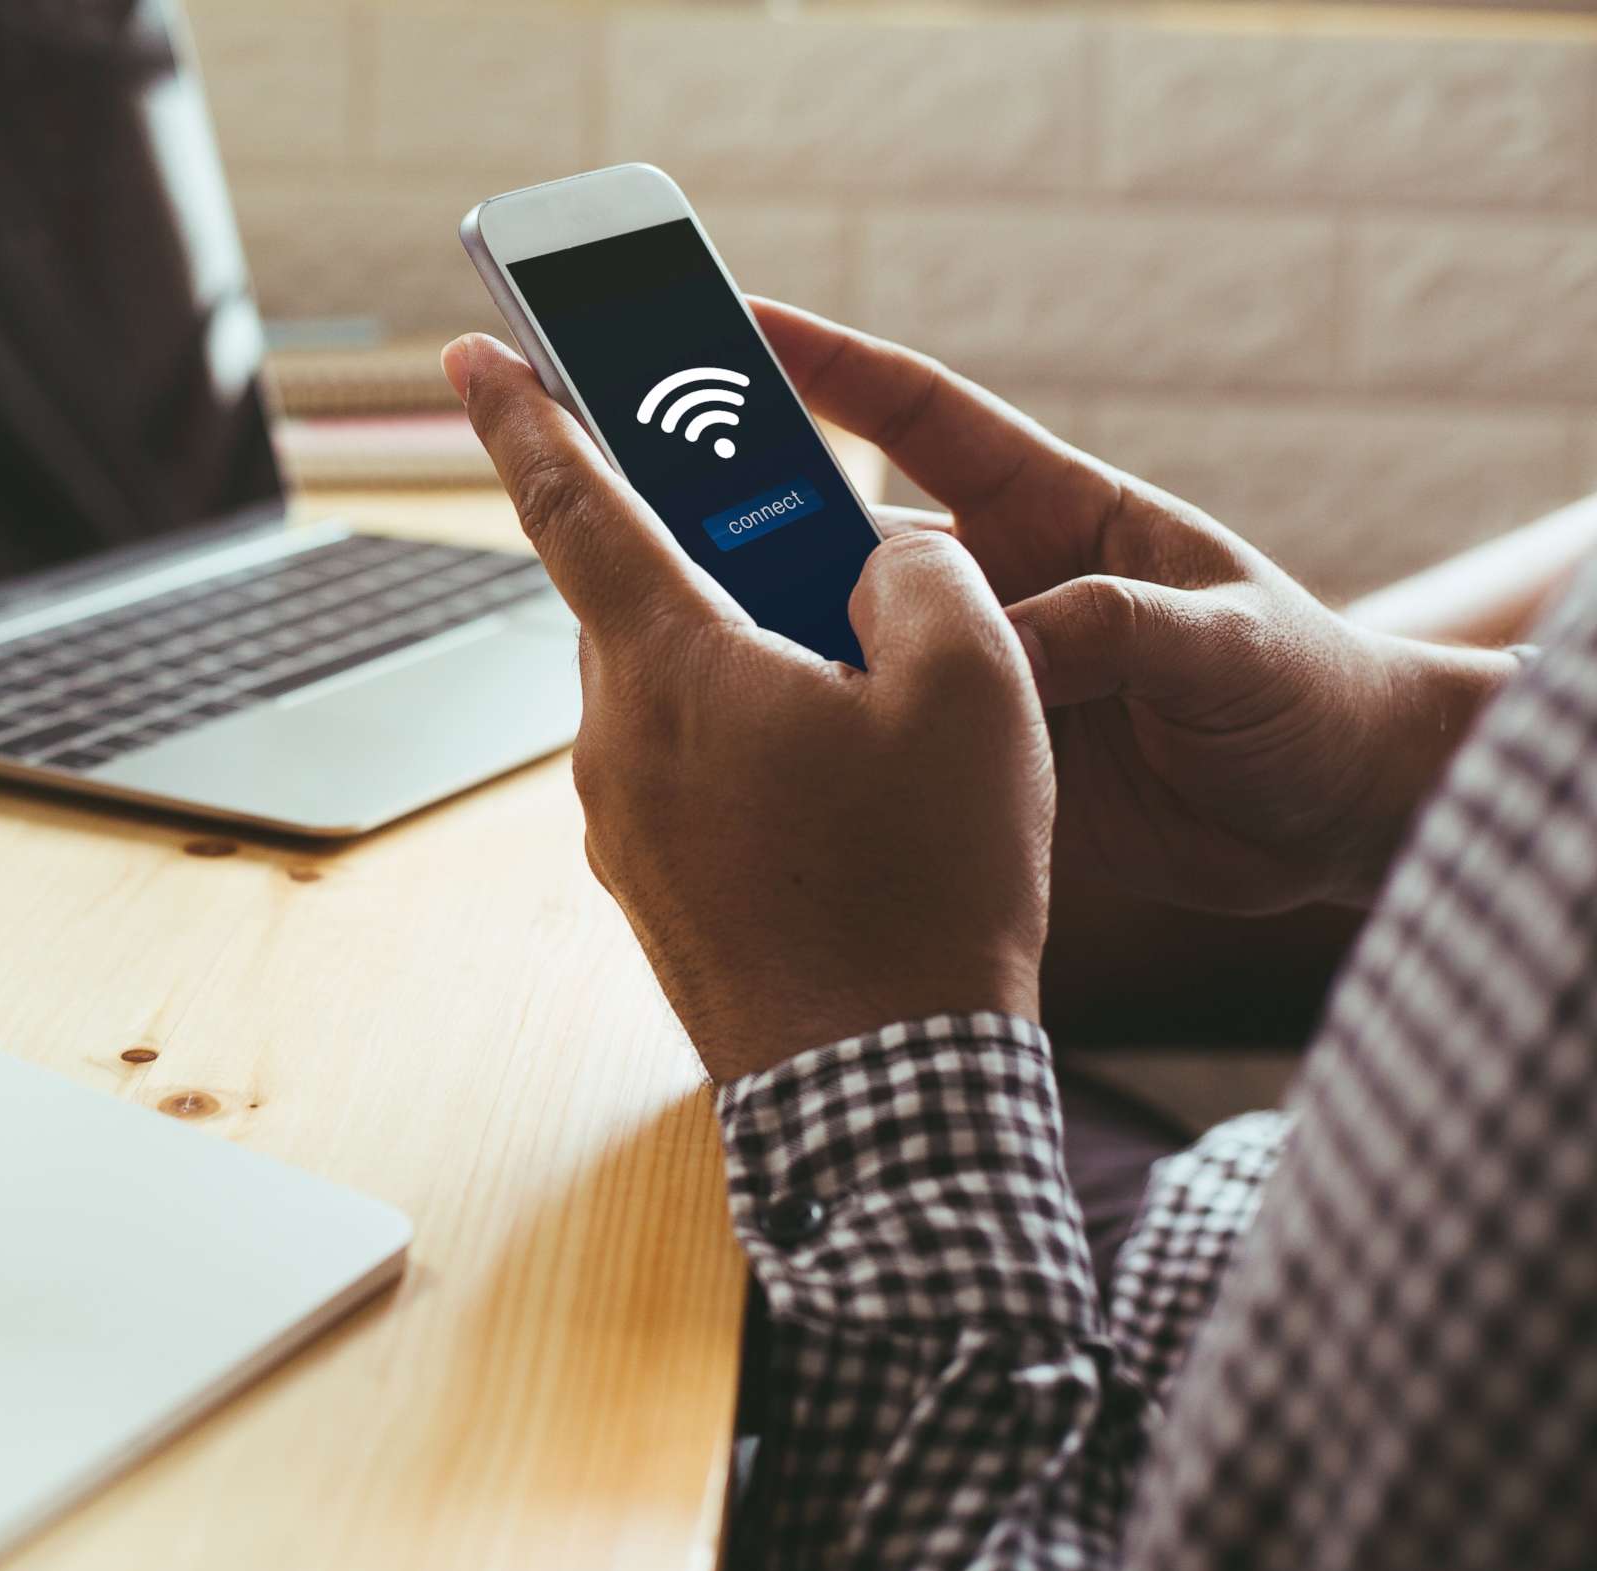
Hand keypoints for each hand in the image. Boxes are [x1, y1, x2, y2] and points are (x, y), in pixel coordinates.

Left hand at [443, 333, 1052, 1079]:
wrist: (881, 1096)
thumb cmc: (925, 891)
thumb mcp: (973, 690)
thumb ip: (918, 576)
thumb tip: (879, 565)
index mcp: (668, 667)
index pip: (570, 502)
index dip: (523, 411)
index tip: (473, 350)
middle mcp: (615, 744)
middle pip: (644, 598)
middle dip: (711, 550)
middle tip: (791, 524)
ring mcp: (625, 829)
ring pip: (676, 692)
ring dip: (749, 660)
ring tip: (867, 685)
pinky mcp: (656, 891)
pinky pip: (690, 774)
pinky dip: (749, 745)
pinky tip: (846, 785)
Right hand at [751, 300, 1514, 911]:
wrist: (1344, 817)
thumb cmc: (1310, 693)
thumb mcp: (1225, 642)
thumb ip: (1113, 628)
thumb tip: (995, 649)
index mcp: (1053, 512)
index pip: (919, 416)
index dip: (826, 365)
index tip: (734, 326)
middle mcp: (994, 587)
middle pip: (846, 536)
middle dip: (750, 517)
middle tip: (653, 513)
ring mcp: (975, 679)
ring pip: (844, 650)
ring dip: (775, 650)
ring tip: (688, 651)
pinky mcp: (974, 769)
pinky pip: (878, 753)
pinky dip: (819, 754)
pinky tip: (756, 759)